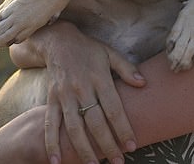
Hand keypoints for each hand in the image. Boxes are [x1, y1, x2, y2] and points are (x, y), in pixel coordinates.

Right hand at [30, 22, 144, 163]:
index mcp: (99, 78)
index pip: (113, 108)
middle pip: (95, 122)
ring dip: (83, 149)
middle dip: (107, 144)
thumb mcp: (110, 53)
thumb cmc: (89, 49)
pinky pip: (50, 125)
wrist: (57, 41)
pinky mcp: (51, 100)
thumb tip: (143, 83)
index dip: (122, 128)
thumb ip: (126, 69)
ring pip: (74, 128)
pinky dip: (52, 143)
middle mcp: (81, 89)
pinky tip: (56, 161)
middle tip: (118, 162)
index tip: (132, 145)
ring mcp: (64, 96)